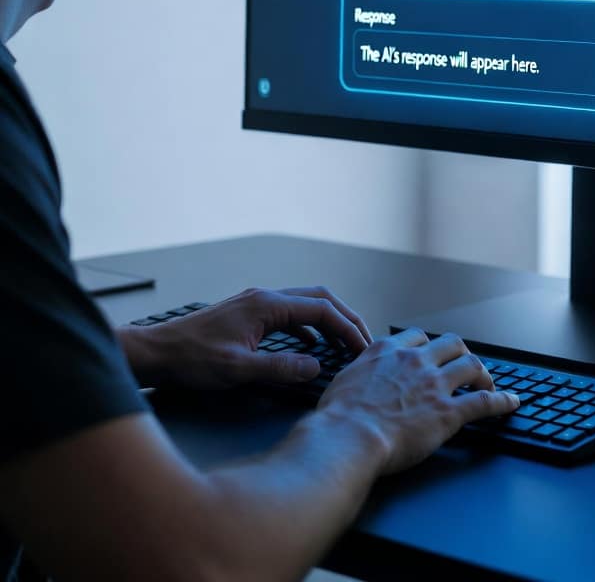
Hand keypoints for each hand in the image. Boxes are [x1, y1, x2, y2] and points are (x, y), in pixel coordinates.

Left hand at [118, 285, 371, 390]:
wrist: (157, 352)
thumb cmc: (191, 360)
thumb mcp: (237, 370)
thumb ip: (279, 368)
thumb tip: (316, 366)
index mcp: (266, 304)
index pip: (321, 309)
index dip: (348, 328)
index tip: (364, 349)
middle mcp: (264, 297)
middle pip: (319, 298)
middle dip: (346, 318)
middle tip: (365, 342)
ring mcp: (256, 303)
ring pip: (305, 304)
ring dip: (329, 321)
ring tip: (345, 344)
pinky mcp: (249, 315)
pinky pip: (290, 314)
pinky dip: (309, 327)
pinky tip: (311, 347)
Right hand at [317, 328, 519, 473]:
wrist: (348, 437)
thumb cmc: (339, 416)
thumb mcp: (344, 379)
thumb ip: (360, 371)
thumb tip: (360, 375)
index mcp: (388, 351)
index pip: (418, 338)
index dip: (428, 347)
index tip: (432, 356)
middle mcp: (415, 361)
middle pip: (451, 344)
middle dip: (461, 353)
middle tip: (464, 367)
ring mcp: (434, 385)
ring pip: (471, 366)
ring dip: (483, 373)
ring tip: (487, 382)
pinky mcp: (448, 412)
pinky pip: (484, 401)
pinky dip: (502, 401)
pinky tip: (511, 402)